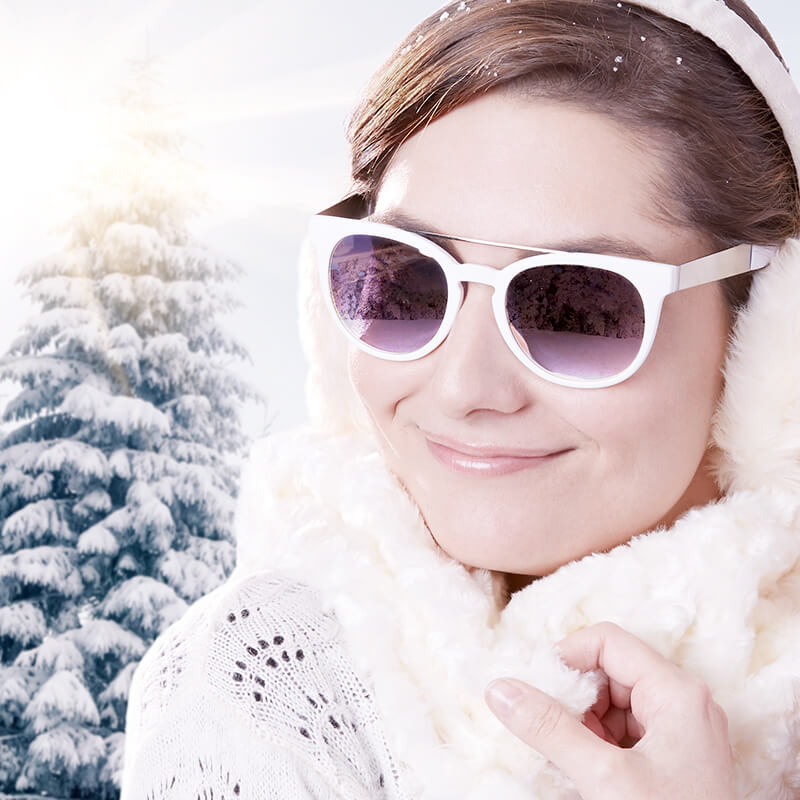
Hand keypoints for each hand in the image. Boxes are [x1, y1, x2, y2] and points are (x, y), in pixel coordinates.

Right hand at [484, 622, 735, 799]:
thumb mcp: (604, 778)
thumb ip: (550, 728)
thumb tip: (500, 688)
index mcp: (677, 691)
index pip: (607, 641)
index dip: (567, 657)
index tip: (535, 689)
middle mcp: (684, 702)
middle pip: (611, 672)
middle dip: (575, 698)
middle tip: (550, 731)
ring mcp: (683, 732)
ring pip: (615, 704)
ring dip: (584, 724)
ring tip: (572, 759)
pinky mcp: (676, 760)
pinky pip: (627, 732)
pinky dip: (599, 745)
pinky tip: (588, 773)